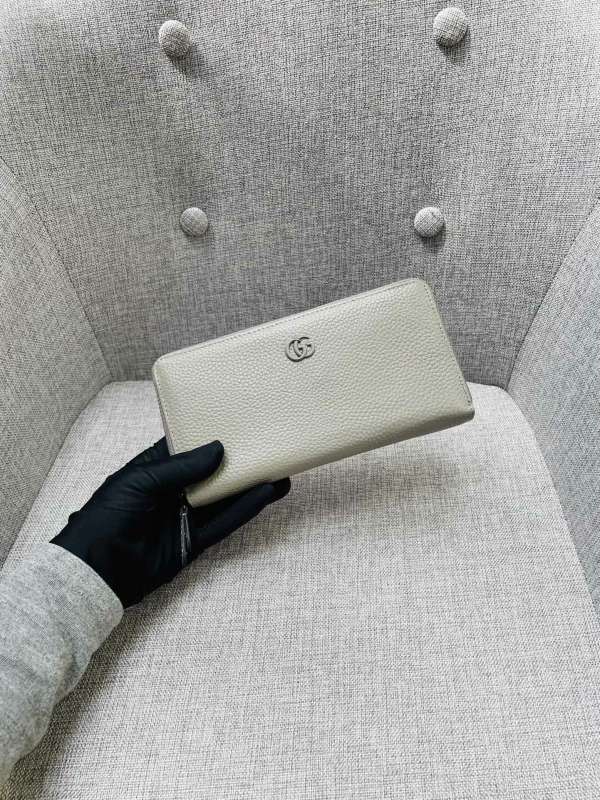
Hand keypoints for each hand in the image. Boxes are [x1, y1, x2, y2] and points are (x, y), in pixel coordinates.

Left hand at [51, 438, 289, 606]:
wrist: (96, 571)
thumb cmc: (107, 517)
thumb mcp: (140, 482)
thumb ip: (180, 467)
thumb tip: (219, 449)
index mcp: (154, 469)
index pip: (188, 446)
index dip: (212, 434)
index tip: (240, 420)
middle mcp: (174, 490)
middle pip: (213, 472)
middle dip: (240, 461)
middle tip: (270, 446)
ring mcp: (186, 516)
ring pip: (225, 498)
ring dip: (252, 486)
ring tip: (281, 471)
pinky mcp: (194, 542)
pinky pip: (225, 523)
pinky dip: (246, 510)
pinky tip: (266, 494)